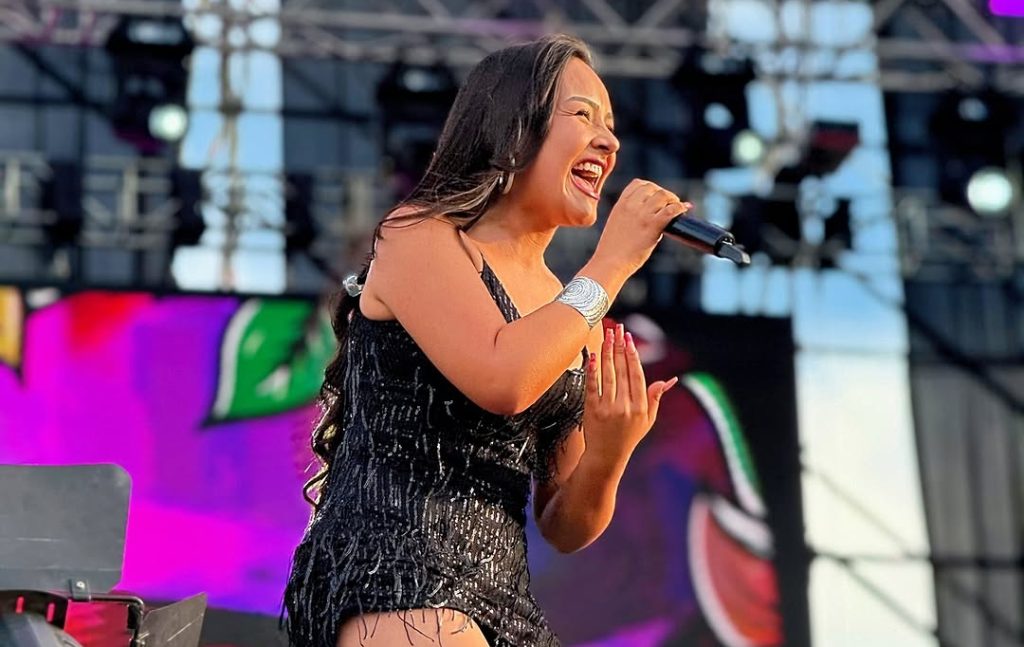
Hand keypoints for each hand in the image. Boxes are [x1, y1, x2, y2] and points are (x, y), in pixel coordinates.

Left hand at [582, 323, 677, 463]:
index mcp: (640, 406)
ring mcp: (608, 408)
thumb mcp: (648, 420)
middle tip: (617, 328)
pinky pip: (592, 386)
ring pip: (608, 374)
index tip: (629, 338)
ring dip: (607, 352)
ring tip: (606, 335)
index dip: (633, 354)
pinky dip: (592, 370)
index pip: (636, 374)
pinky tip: (592, 356)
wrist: (606, 457)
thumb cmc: (628, 437)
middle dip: (619, 346)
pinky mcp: (592, 411)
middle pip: (622, 370)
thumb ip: (656, 397)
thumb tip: (670, 380)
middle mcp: (625, 406)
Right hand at [593, 179, 691, 275]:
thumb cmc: (613, 249)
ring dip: (673, 200)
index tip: (656, 197)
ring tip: (676, 207)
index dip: (650, 188)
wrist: (610, 263)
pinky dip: (679, 208)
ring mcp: (641, 215)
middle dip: (663, 193)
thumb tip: (652, 213)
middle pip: (653, 187)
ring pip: (663, 195)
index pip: (638, 183)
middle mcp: (631, 206)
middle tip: (670, 203)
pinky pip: (670, 210)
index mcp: (621, 204)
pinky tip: (683, 211)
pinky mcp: (651, 226)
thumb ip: (630, 214)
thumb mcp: (616, 224)